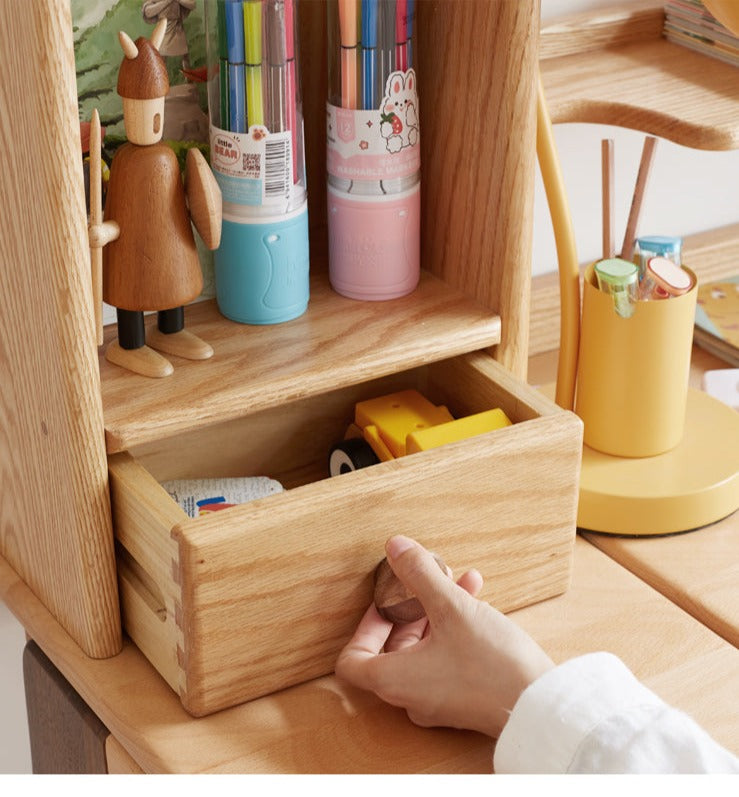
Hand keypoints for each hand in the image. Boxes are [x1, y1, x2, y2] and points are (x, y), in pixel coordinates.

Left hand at [335, 535, 554, 738]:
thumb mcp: (451, 607)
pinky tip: (476, 597)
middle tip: (422, 582)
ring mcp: (437, 700)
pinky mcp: (462, 698)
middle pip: (392, 647)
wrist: (541, 706)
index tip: (383, 602)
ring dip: (436, 610)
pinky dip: (453, 628)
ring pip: (423, 648)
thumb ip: (419, 574)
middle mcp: (410, 695)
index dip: (364, 626)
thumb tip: (395, 547)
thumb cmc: (491, 665)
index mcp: (394, 680)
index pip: (352, 661)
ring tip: (457, 580)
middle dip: (409, 607)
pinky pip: (445, 657)